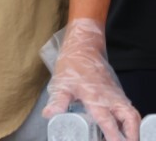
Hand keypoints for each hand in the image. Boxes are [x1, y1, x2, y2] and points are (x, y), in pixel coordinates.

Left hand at [42, 18, 139, 140]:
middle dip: (131, 133)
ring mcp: (116, 95)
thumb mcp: (61, 84)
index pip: (106, 119)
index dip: (112, 133)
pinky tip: (121, 129)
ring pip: (131, 114)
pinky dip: (128, 121)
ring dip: (131, 128)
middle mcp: (110, 97)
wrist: (83, 49)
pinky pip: (127, 109)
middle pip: (129, 118)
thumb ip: (57, 101)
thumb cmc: (72, 66)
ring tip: (125, 138)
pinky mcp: (117, 94)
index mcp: (94, 96)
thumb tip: (49, 114)